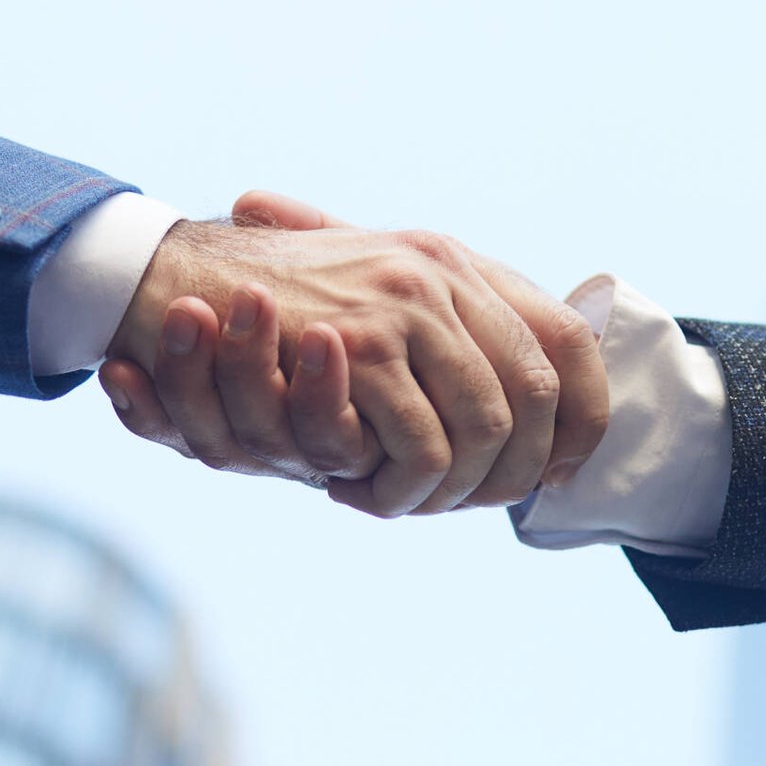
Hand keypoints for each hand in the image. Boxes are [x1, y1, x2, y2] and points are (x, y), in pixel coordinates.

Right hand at [101, 197, 608, 515]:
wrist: (181, 278)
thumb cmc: (270, 302)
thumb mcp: (366, 294)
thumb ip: (436, 329)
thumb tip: (524, 396)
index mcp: (455, 260)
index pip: (567, 339)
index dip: (584, 413)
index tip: (564, 468)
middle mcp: (443, 272)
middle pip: (537, 397)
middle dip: (514, 471)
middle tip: (465, 505)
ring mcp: (407, 304)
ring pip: (485, 431)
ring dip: (452, 489)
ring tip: (404, 501)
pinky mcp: (363, 345)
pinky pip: (423, 447)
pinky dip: (401, 490)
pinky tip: (357, 492)